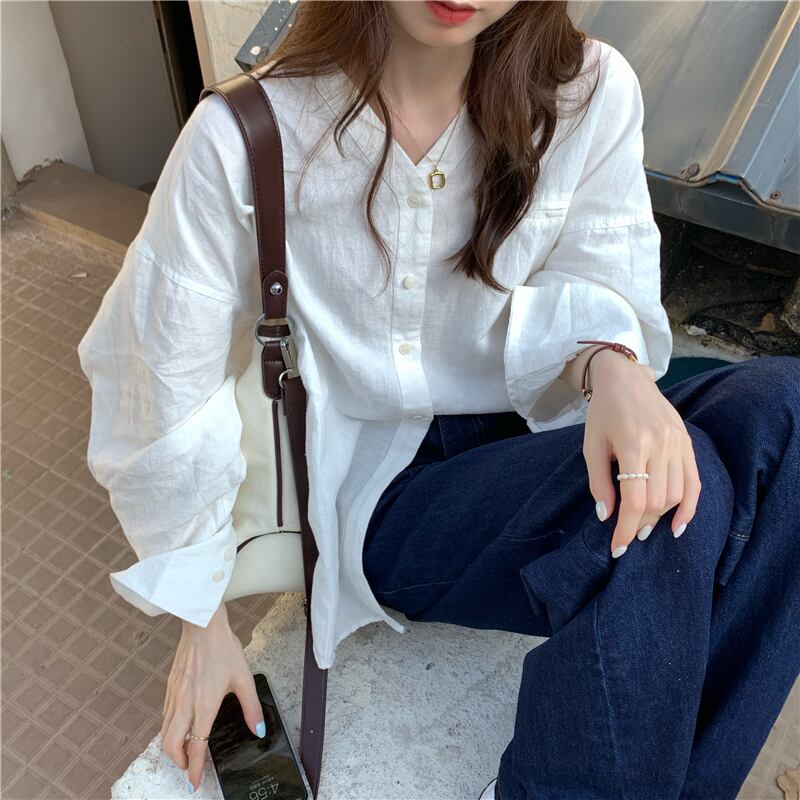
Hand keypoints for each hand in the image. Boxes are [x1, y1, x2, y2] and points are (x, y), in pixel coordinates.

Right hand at [160, 602, 266, 792]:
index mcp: (204, 706)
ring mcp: (174, 695)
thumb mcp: (244, 678)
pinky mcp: (170, 686)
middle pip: (171, 746)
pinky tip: (179, 725)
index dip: (195, 768)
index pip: (197, 746)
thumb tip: (257, 729)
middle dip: (179, 763)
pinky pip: (164, 715)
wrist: (202, 626)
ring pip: (164, 732)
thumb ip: (250, 707)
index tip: (195, 783)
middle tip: (190, 767)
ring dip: (172, 747)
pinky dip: (169, 729)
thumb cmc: (222, 648)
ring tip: (185, 750)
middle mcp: (185, 704)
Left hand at [581, 348, 701, 555]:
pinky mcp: (687, 443)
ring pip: (676, 494)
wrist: (626, 379)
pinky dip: (689, 507)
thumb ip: (599, 481)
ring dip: (661, 517)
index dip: (626, 528)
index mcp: (633, 445)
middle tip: (628, 535)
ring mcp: (678, 443)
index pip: (635, 500)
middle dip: (642, 525)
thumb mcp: (591, 446)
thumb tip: (606, 515)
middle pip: (657, 501)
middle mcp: (660, 445)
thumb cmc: (603, 413)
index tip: (617, 547)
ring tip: (644, 526)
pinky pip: (694, 482)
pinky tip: (678, 526)